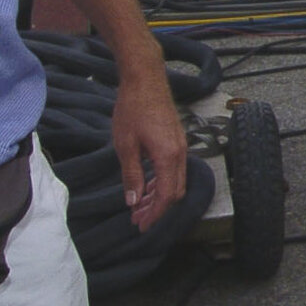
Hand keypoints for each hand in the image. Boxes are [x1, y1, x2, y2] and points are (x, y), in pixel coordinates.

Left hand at [111, 73, 188, 230]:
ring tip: (138, 204)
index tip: (140, 226)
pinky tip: (145, 184)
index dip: (154, 215)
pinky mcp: (176, 140)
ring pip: (175, 181)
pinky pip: (174, 169)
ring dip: (158, 196)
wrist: (145, 79)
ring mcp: (180, 146)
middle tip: (137, 218)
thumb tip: (133, 201)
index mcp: (168, 157)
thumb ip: (131, 175)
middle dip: (157, 209)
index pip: (166, 197)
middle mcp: (180, 154)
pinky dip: (161, 181)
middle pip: (174, 192)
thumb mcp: (125, 145)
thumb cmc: (133, 108)